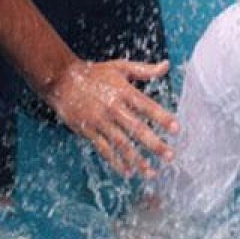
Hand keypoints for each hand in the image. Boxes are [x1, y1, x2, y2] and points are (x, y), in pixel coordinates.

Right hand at [47, 59, 177, 177]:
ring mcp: (100, 121)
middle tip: (170, 157)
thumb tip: (167, 65)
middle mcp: (113, 107)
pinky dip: (115, 161)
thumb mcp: (120, 67)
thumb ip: (145, 70)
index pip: (147, 106)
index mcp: (124, 91)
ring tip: (151, 173)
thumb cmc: (94, 73)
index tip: (177, 130)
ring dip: (137, 159)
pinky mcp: (88, 130)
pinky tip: (127, 172)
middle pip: (137, 128)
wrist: (62, 79)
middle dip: (154, 144)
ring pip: (121, 143)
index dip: (162, 117)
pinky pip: (104, 148)